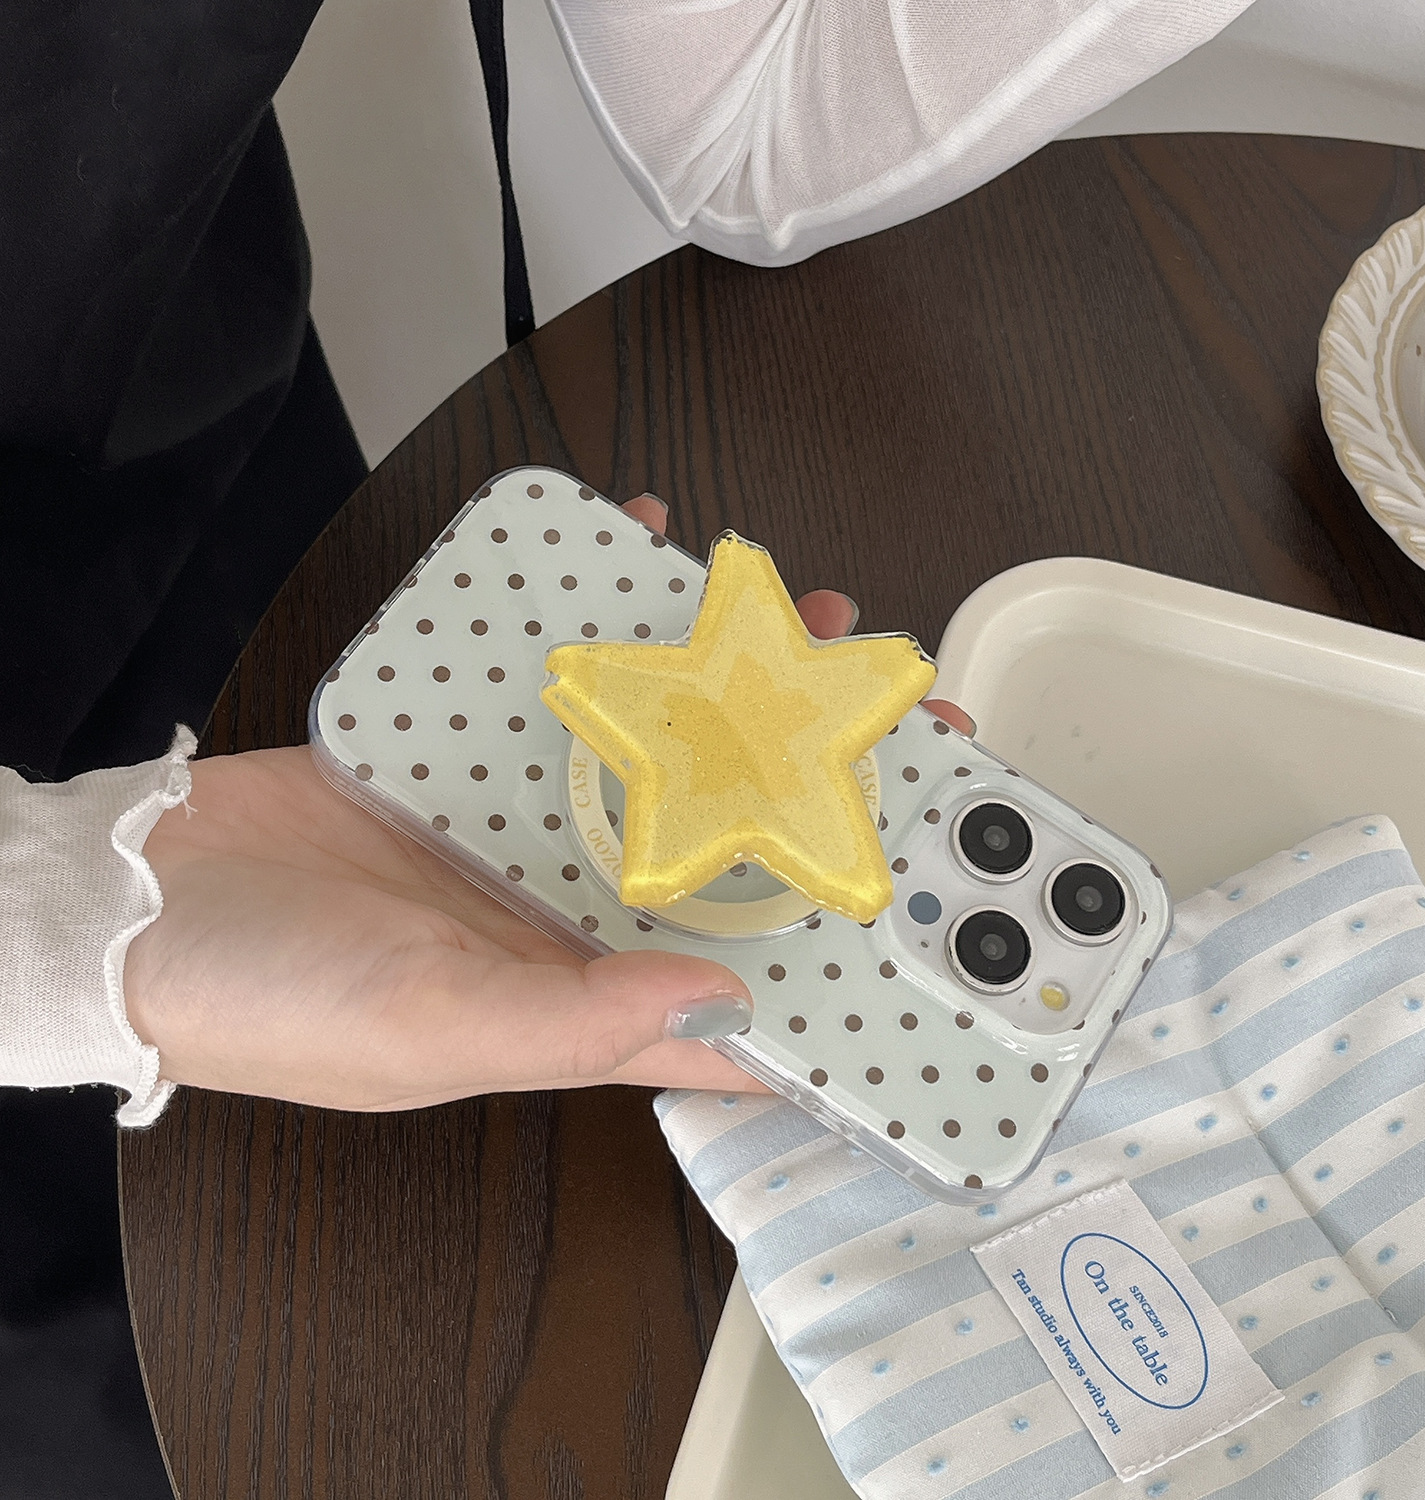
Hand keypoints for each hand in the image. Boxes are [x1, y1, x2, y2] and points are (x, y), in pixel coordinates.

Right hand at [124, 496, 971, 1110]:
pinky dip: (610, 622)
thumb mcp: (434, 1028)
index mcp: (591, 1006)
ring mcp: (535, 827)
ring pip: (668, 751)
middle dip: (825, 788)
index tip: (941, 906)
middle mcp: (583, 916)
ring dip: (740, 688)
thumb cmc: (275, 1000)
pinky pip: (569, 684)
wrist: (139, 901)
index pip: (754, 1003)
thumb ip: (582, 1021)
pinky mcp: (480, 757)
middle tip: (896, 717)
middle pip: (734, 852)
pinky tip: (652, 557)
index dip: (854, 964)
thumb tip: (729, 998)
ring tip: (806, 623)